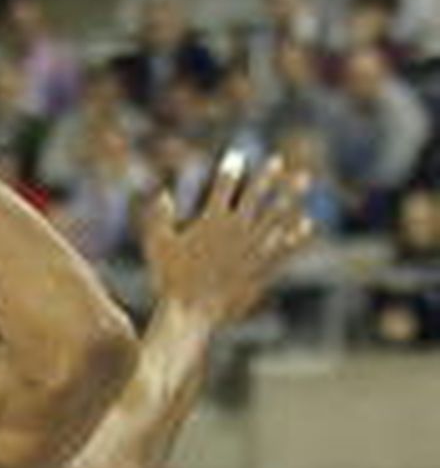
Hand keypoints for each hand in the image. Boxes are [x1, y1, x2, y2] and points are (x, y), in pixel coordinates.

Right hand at [141, 152, 313, 329]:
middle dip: (268, 175)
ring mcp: (252, 247)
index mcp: (211, 220)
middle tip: (278, 160)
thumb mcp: (159, 246)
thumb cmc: (170, 280)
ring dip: (291, 194)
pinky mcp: (261, 266)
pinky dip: (296, 234)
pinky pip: (283, 246)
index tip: (236, 156)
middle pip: (256, 194)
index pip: (223, 186)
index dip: (230, 169)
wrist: (191, 312)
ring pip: (277, 214)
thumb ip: (159, 218)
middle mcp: (236, 228)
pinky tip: (307, 223)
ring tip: (304, 178)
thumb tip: (162, 194)